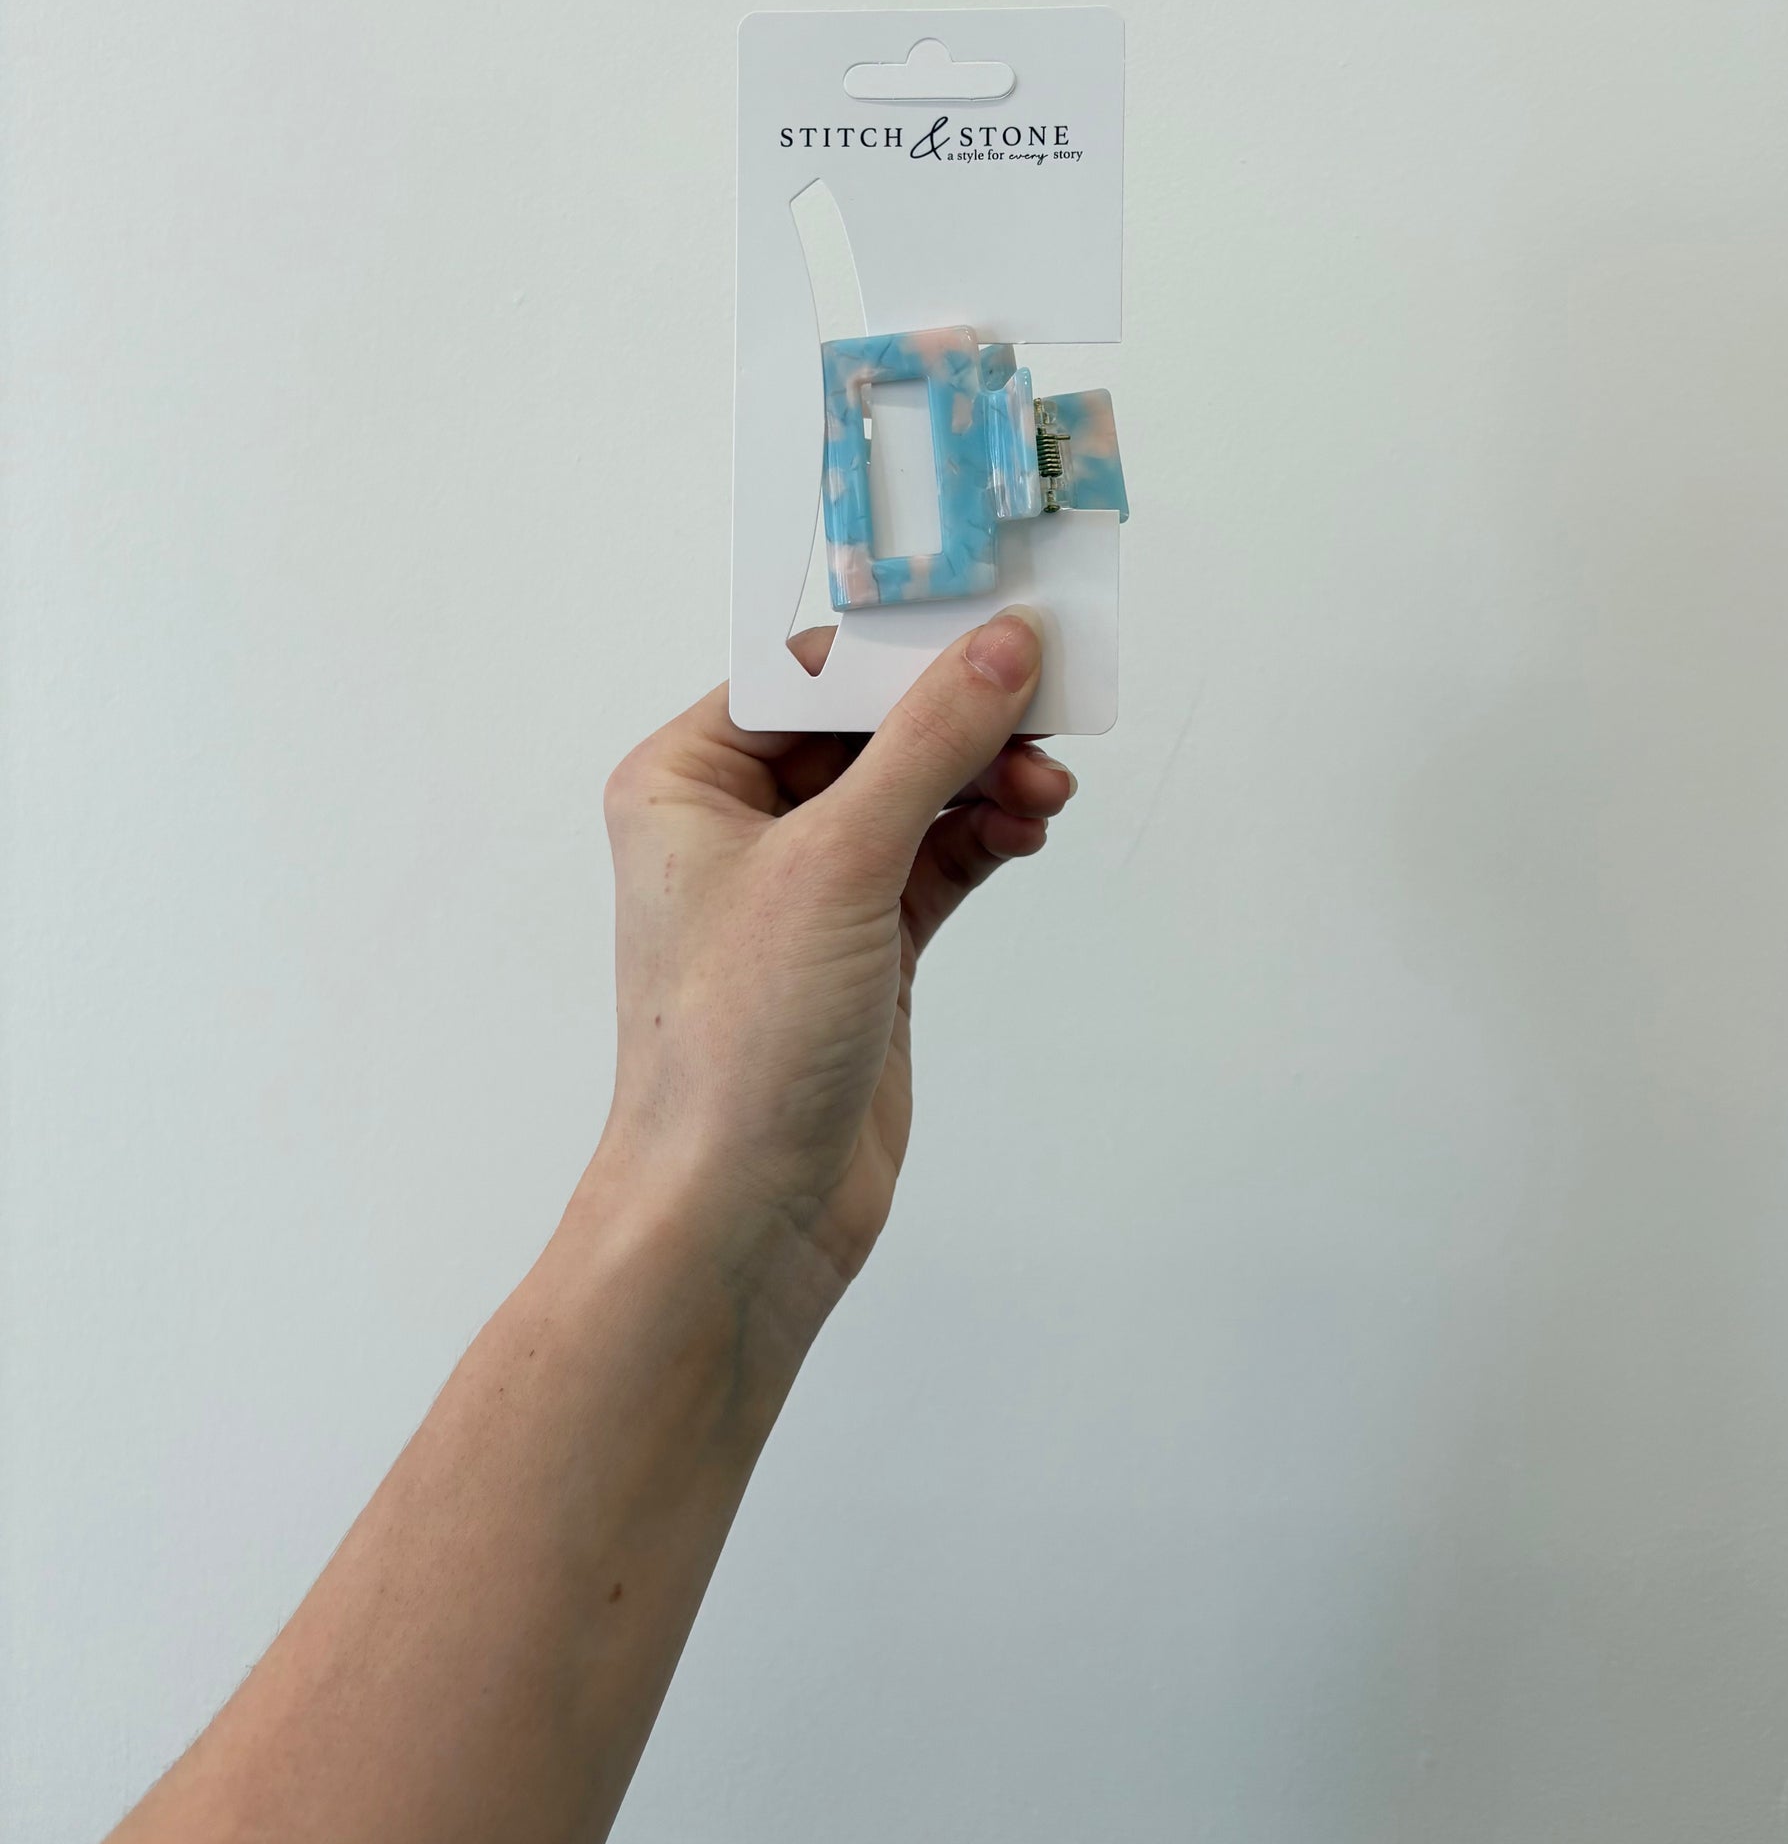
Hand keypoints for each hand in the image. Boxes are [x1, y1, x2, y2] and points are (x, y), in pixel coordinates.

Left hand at [593, 607, 1074, 1318]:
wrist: (740, 1215)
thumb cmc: (735, 1046)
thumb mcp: (837, 864)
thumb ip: (927, 745)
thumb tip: (1000, 651)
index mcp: (685, 782)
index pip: (807, 674)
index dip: (903, 649)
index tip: (996, 628)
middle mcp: (735, 827)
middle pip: (871, 729)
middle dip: (960, 722)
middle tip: (1045, 712)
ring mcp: (803, 890)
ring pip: (914, 793)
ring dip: (984, 780)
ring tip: (1046, 788)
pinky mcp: (861, 948)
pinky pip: (936, 858)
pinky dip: (984, 836)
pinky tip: (1027, 828)